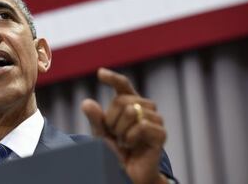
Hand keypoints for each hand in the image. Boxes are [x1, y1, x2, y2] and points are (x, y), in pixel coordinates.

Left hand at [82, 68, 166, 183]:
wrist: (126, 173)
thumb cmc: (114, 153)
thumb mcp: (100, 135)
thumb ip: (95, 119)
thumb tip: (87, 102)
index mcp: (129, 105)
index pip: (123, 86)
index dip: (113, 78)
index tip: (100, 74)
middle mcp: (144, 109)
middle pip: (121, 100)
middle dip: (111, 120)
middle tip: (115, 136)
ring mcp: (155, 120)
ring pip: (131, 111)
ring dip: (121, 130)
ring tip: (124, 142)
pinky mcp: (161, 133)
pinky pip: (142, 125)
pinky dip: (131, 137)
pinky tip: (131, 146)